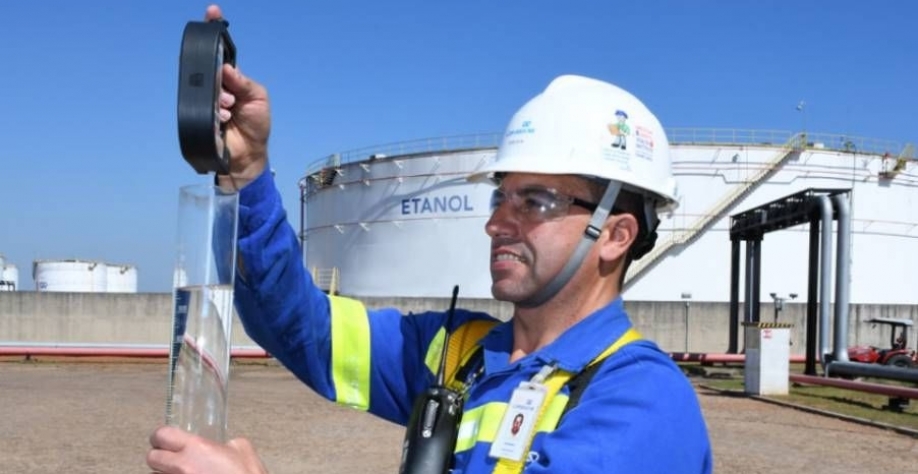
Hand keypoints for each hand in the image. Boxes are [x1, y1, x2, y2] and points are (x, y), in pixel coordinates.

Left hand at [147, 425, 268, 473]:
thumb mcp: (243, 449)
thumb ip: (227, 444)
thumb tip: (224, 446)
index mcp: (197, 448)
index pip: (161, 434)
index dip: (161, 436)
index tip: (164, 438)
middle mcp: (182, 466)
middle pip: (151, 457)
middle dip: (160, 456)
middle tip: (171, 457)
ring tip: (181, 473)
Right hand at [205, 4, 270, 188]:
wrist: (247, 155)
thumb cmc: (256, 125)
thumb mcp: (258, 100)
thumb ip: (244, 83)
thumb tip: (227, 68)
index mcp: (234, 79)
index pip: (223, 53)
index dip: (215, 32)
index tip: (212, 12)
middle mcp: (219, 85)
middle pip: (213, 69)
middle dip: (221, 80)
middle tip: (231, 98)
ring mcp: (208, 98)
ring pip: (208, 86)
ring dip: (220, 98)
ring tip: (229, 111)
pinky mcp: (199, 113)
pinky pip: (202, 104)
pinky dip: (215, 111)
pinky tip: (222, 119)